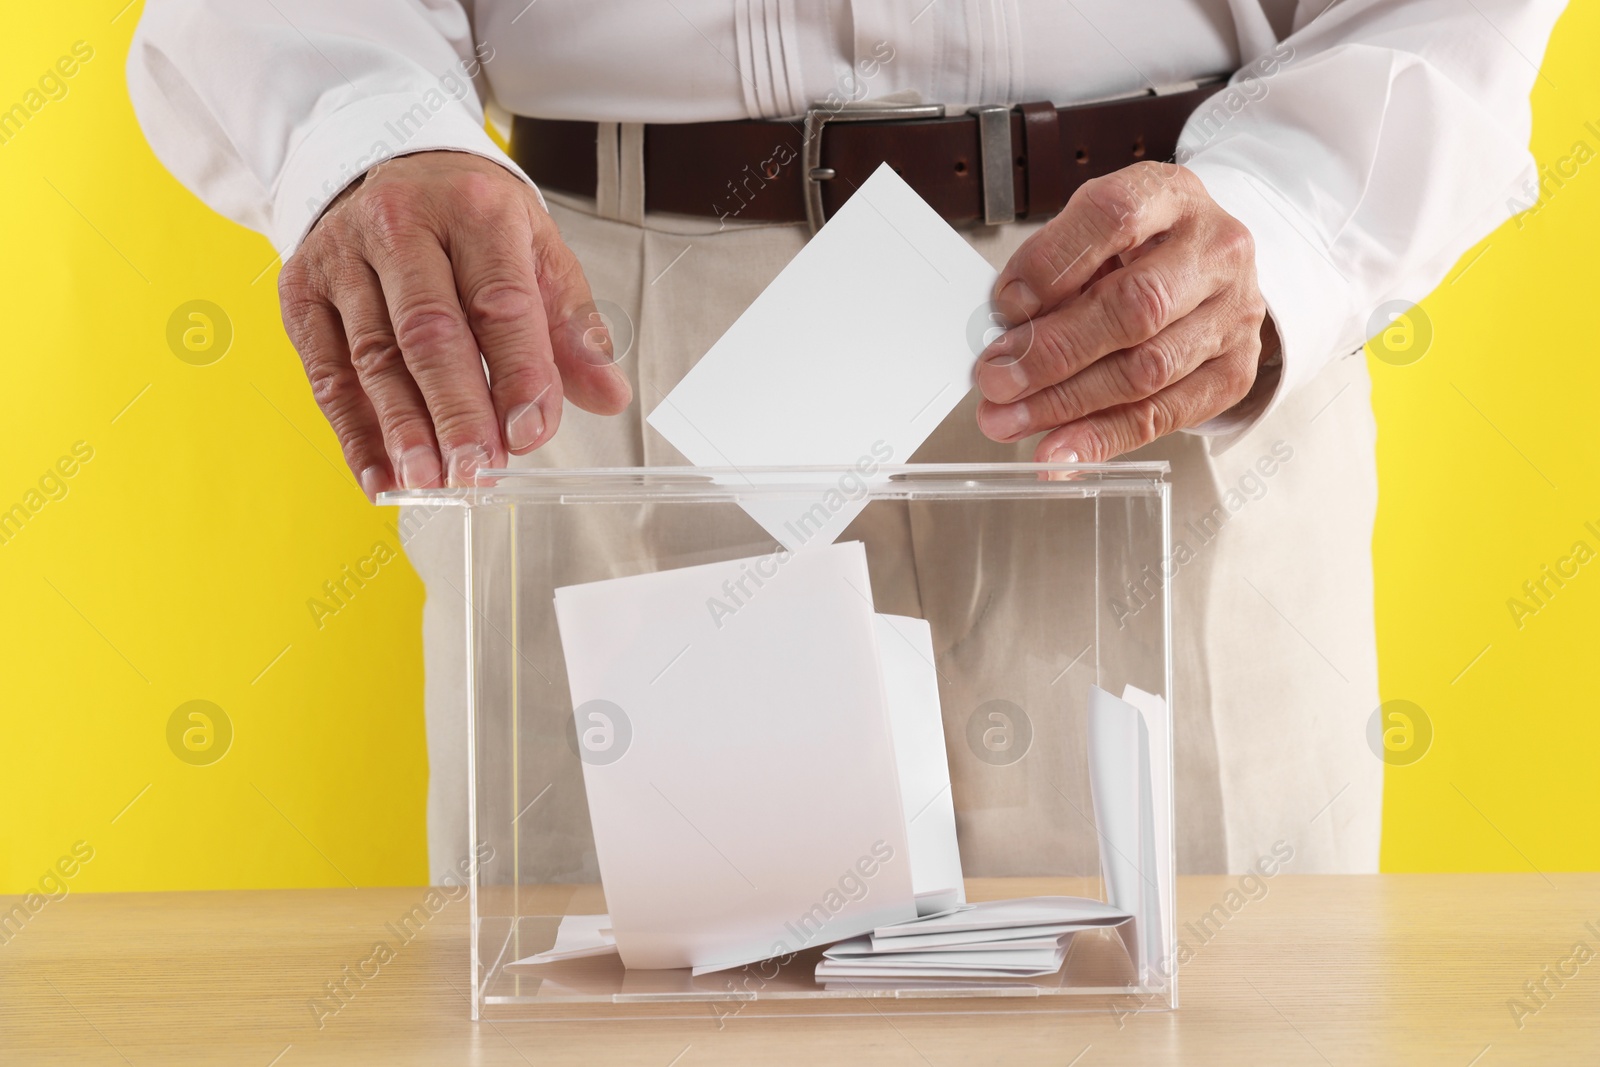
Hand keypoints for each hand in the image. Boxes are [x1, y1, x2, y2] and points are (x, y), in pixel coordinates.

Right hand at [278, 150, 631, 497]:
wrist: (392, 170)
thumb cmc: (470, 219)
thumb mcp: (536, 253)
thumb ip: (572, 329)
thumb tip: (606, 394)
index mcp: (475, 209)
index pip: (500, 302)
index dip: (518, 374)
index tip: (531, 433)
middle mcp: (401, 224)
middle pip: (429, 332)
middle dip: (456, 411)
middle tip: (477, 470)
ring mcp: (342, 256)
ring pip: (373, 357)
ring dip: (404, 430)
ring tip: (433, 480)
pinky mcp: (302, 291)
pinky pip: (326, 373)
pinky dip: (354, 433)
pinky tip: (381, 474)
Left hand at [975, 162, 1272, 460]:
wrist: (1208, 266)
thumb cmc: (1139, 247)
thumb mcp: (1094, 233)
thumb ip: (1052, 271)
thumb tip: (1003, 332)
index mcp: (1171, 196)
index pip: (1113, 218)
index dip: (1053, 265)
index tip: (1005, 306)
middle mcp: (1214, 251)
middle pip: (1134, 307)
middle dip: (1053, 352)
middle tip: (996, 380)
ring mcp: (1233, 313)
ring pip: (1147, 370)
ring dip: (1067, 403)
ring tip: (1010, 420)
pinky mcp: (1232, 370)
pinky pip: (1164, 415)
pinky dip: (1103, 438)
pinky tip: (1059, 450)